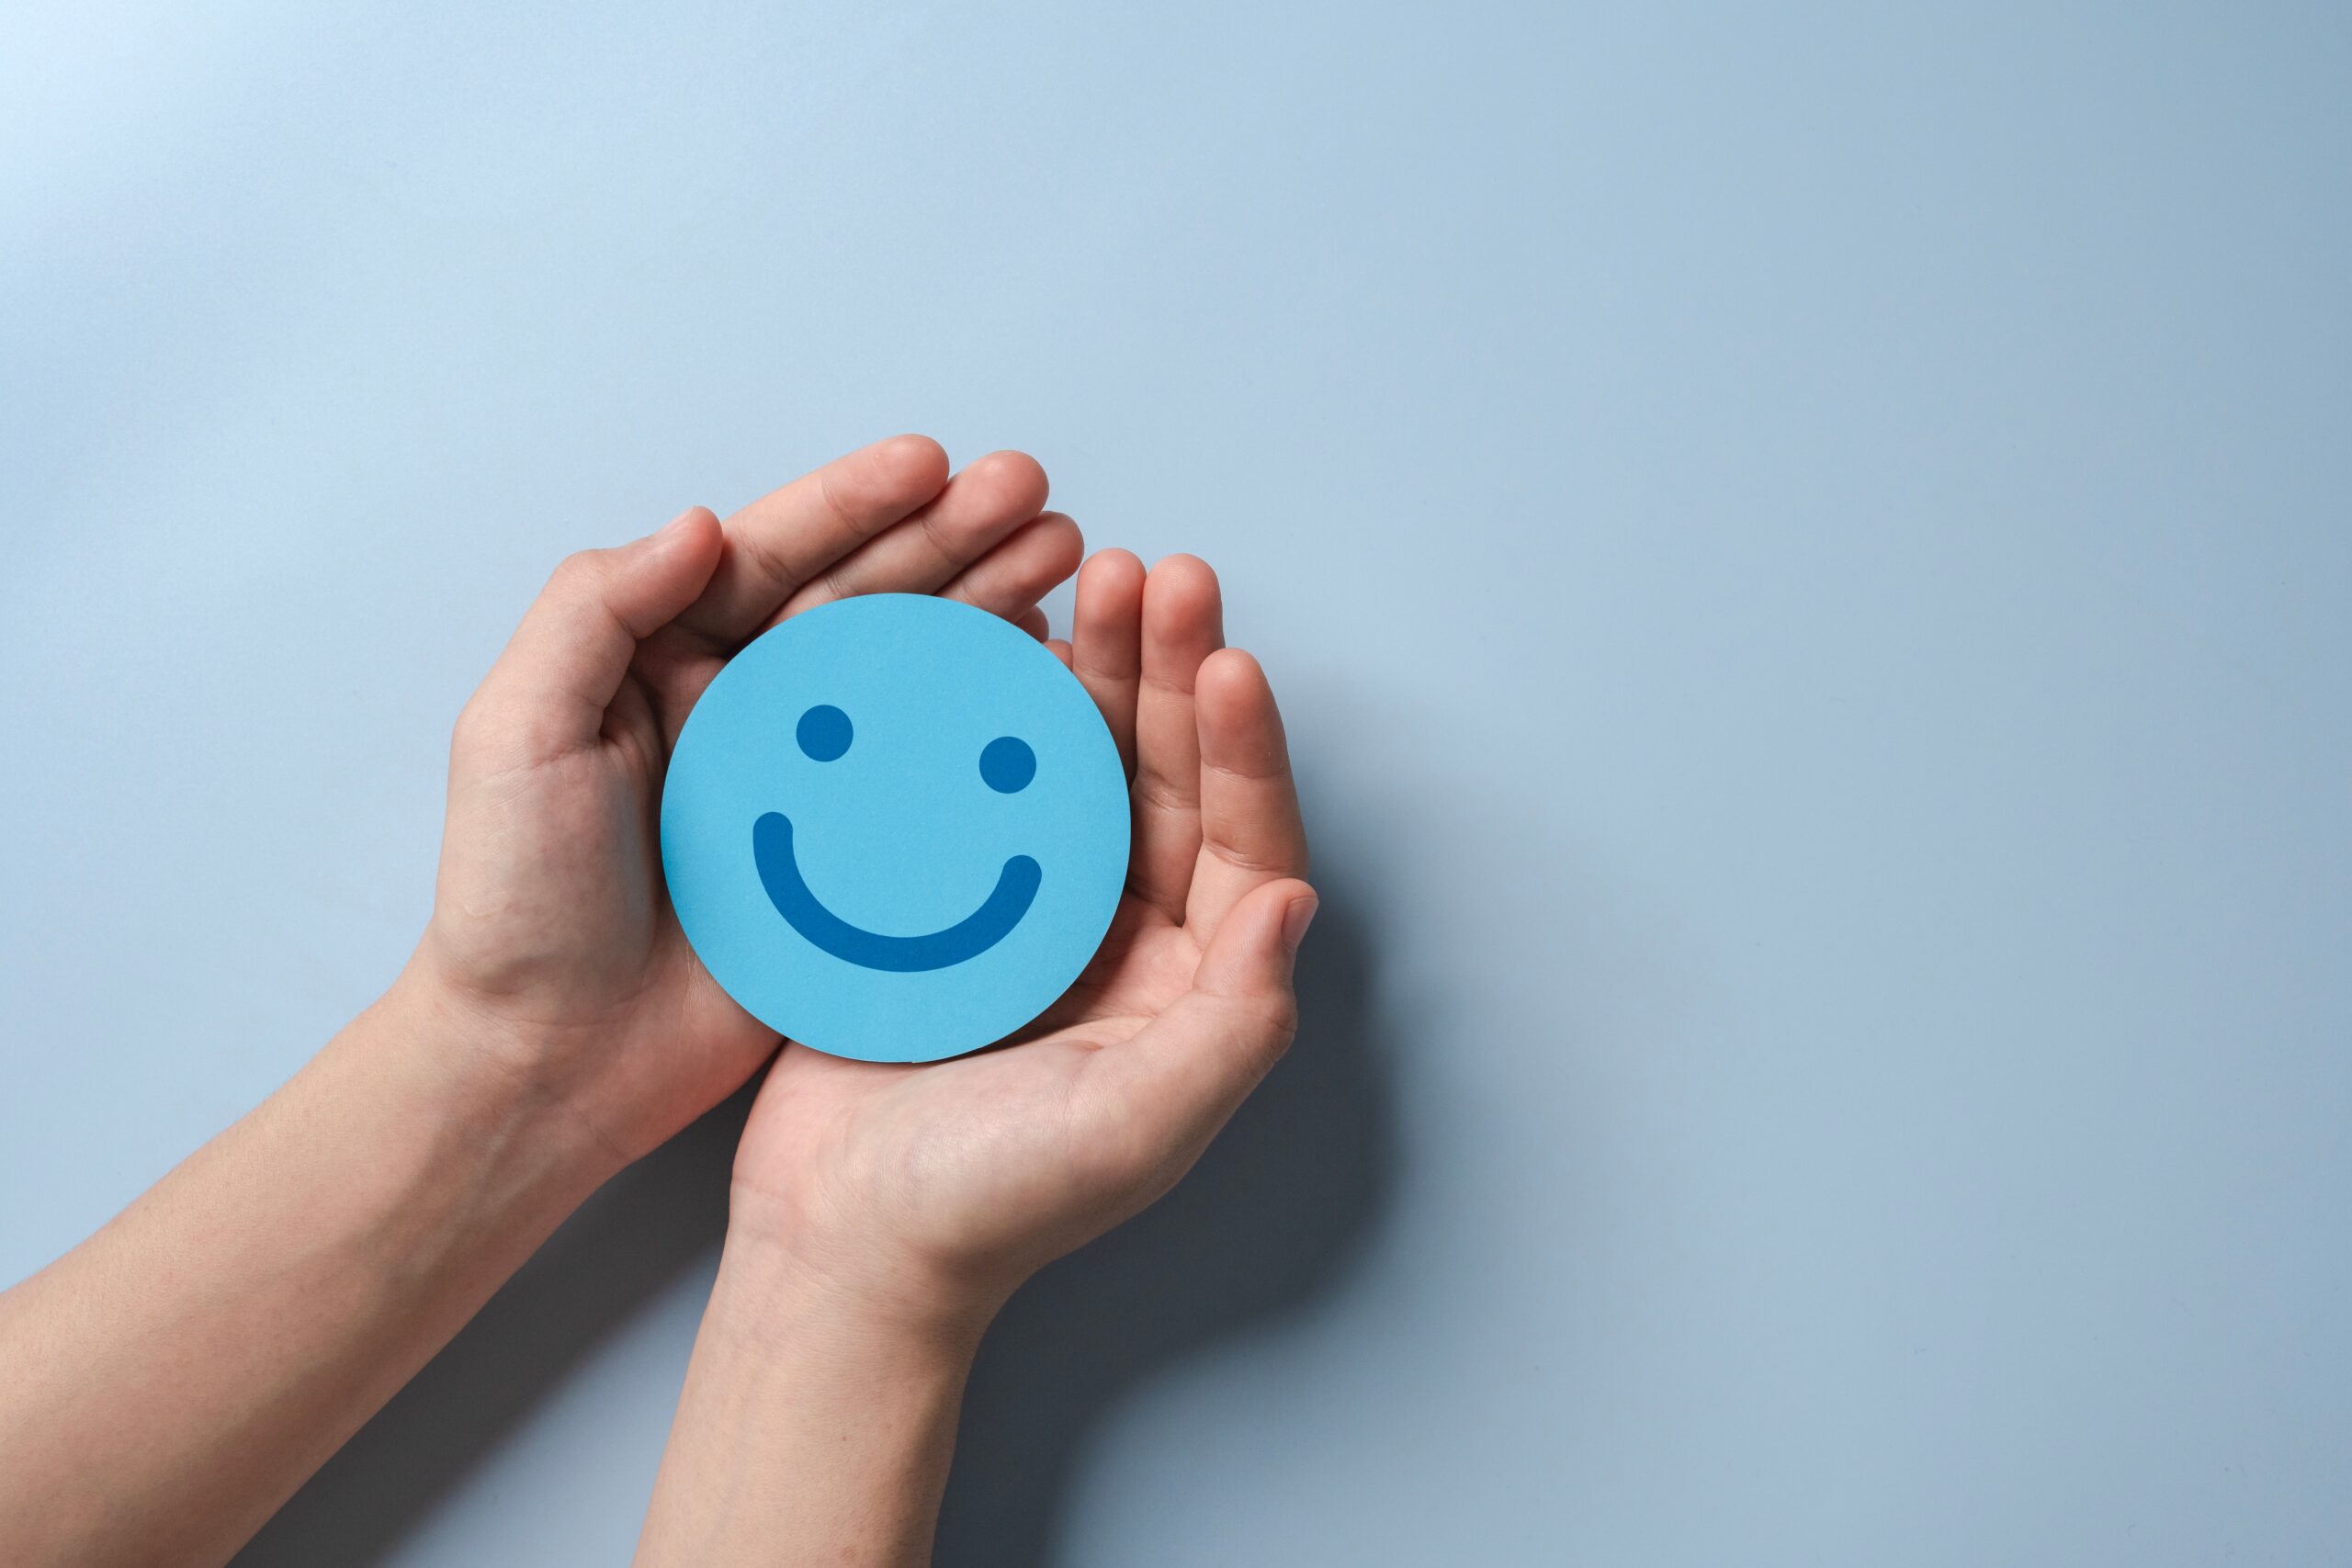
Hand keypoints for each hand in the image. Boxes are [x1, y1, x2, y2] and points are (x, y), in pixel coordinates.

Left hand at [407, 437, 1081, 1165]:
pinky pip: (934, 776)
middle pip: (864, 599)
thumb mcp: (515, 734)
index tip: (932, 463)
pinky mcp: (853, 861)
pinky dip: (992, 722)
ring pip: (912, 672)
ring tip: (1063, 560)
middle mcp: (747, 709)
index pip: (772, 557)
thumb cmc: (514, 905)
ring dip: (987, 608)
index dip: (855, 504)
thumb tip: (699, 524)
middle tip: (1033, 495)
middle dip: (951, 536)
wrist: (549, 1064)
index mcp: (665, 662)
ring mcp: (810, 784)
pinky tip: (1046, 676)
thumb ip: (594, 613)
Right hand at [726, 551, 1314, 1322]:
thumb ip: (1232, 1024)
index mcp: (1190, 986)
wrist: (837, 1246)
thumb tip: (1296, 900)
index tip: (1223, 661)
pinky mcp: (944, 896)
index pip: (1243, 843)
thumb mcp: (1133, 1129)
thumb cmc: (988, 1210)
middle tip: (1154, 574)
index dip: (1242, 749)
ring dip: (1088, 670)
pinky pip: (980, 778)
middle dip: (1166, 671)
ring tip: (1085, 576)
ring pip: (1079, 761)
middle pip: (1166, 778)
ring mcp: (1032, 909)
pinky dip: (987, 707)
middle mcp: (1126, 936)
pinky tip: (988, 638)